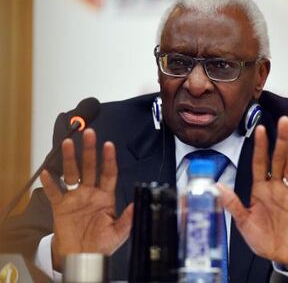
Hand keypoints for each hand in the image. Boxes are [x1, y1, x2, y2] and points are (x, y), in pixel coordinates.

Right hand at [40, 129, 133, 270]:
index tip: (109, 145)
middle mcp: (90, 192)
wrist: (83, 256)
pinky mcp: (61, 206)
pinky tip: (47, 172)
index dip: (109, 159)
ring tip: (67, 143)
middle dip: (90, 151)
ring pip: (72, 174)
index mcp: (106, 196)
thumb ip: (128, 219)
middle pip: (90, 167)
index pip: (108, 173)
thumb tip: (136, 204)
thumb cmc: (102, 243)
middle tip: (89, 134)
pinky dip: (50, 183)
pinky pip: (55, 192)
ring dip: (69, 159)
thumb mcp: (118, 233)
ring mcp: (75, 198)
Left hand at [218, 116, 287, 267]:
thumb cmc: (262, 236)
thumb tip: (216, 186)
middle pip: (279, 160)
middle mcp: (276, 187)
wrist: (281, 253)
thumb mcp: (243, 221)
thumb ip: (232, 203)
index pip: (260, 162)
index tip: (260, 129)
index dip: (260, 146)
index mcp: (260, 188)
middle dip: (281, 141)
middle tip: (284, 121)